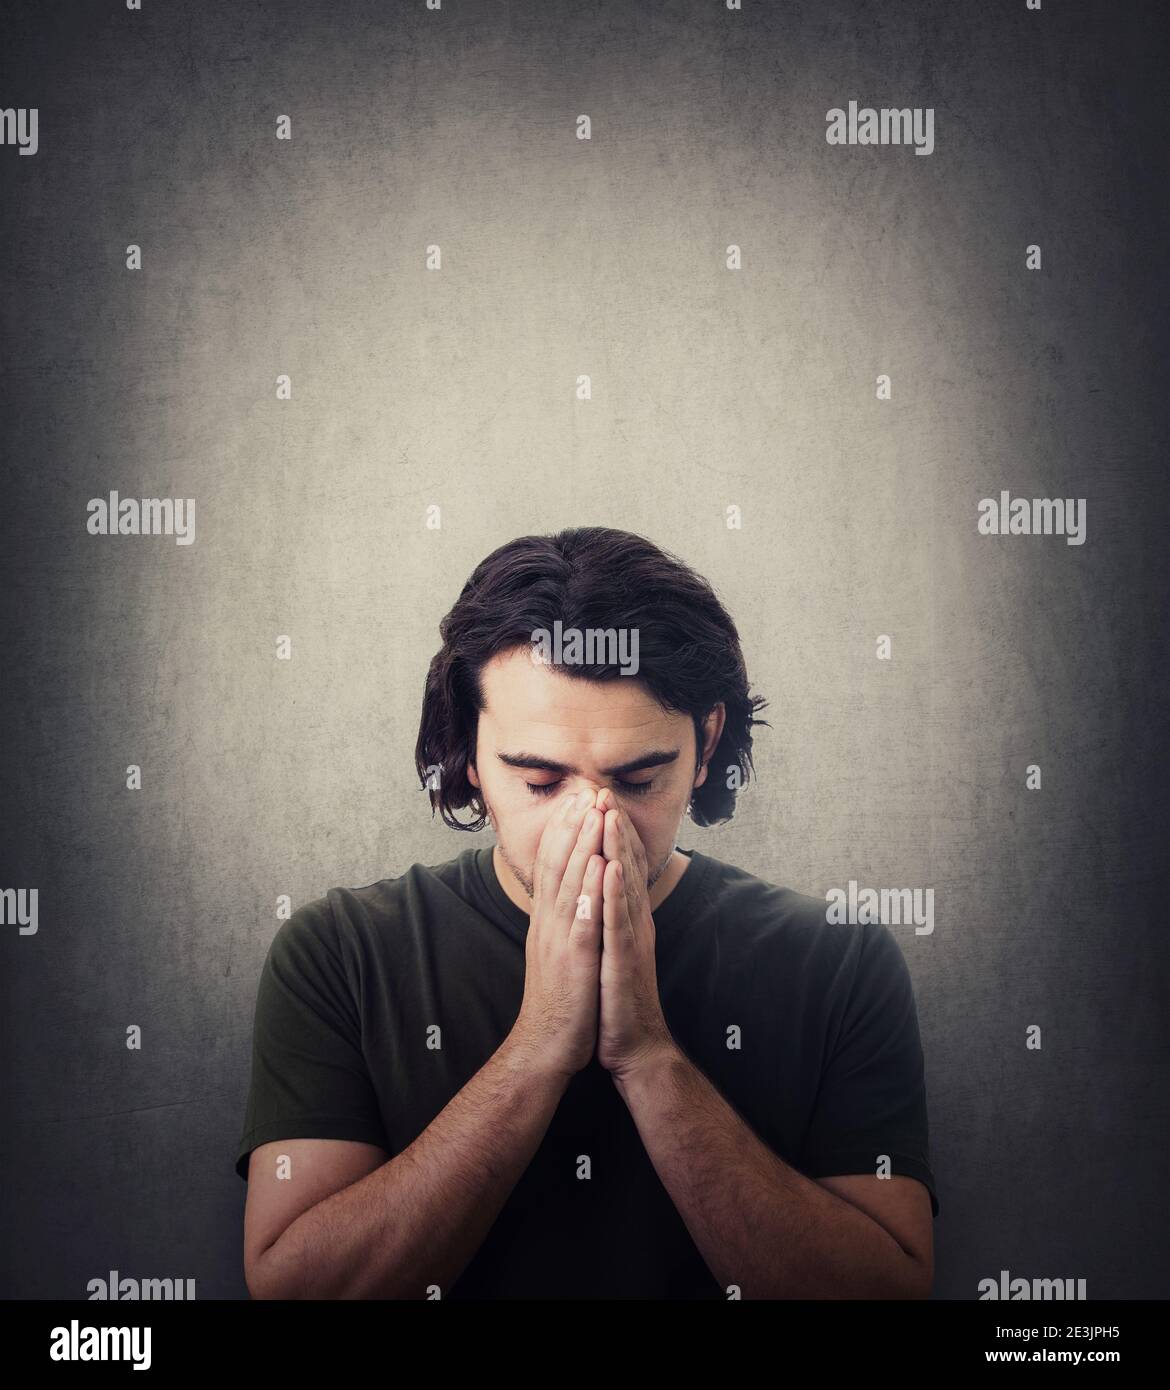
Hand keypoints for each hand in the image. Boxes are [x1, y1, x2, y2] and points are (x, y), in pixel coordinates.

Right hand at [508, 787, 605, 1079]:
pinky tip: (600, 866)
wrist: (545, 1047)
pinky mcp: (574, 960)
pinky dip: (590, 889)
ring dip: (583, 845)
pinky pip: (582, 918)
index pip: (553, 864)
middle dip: (573, 824)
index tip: (577, 798)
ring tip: (594, 812)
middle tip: (586, 789)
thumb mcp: (557, 951)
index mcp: (547, 919)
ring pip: (569, 882)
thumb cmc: (559, 1000)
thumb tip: (569, 893)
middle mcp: (548, 921)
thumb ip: (561, 920)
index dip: (565, 829)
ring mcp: (559, 939)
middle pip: (558, 863)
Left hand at [594, 791, 677, 1080]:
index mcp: (628, 918)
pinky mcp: (626, 961)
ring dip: (617, 850)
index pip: (620, 866)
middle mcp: (634, 923)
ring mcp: (632, 940)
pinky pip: (619, 923)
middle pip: (626, 867)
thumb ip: (612, 917)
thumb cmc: (620, 997)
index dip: (612, 832)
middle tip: (605, 790)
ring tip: (608, 816)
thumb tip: (603, 889)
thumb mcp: (614, 948)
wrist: (635, 1045)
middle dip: (615, 828)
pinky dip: (614, 894)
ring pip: (625, 887)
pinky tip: (609, 869)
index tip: (600, 798)